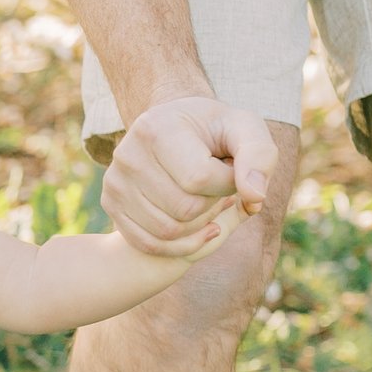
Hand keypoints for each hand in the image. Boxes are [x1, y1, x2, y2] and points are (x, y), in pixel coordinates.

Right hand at [104, 95, 276, 255]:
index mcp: (155, 128)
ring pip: (168, 230)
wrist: (177, 130)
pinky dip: (181, 243)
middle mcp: (127, 155)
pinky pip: (150, 243)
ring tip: (206, 198)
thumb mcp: (245, 130)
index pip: (199, 179)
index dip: (228, 184)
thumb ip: (259, 157)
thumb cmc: (216, 133)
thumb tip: (254, 197)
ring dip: (200, 223)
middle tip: (217, 185)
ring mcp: (115, 182)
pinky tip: (199, 226)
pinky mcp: (111, 204)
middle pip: (184, 209)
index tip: (231, 169)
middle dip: (214, 203)